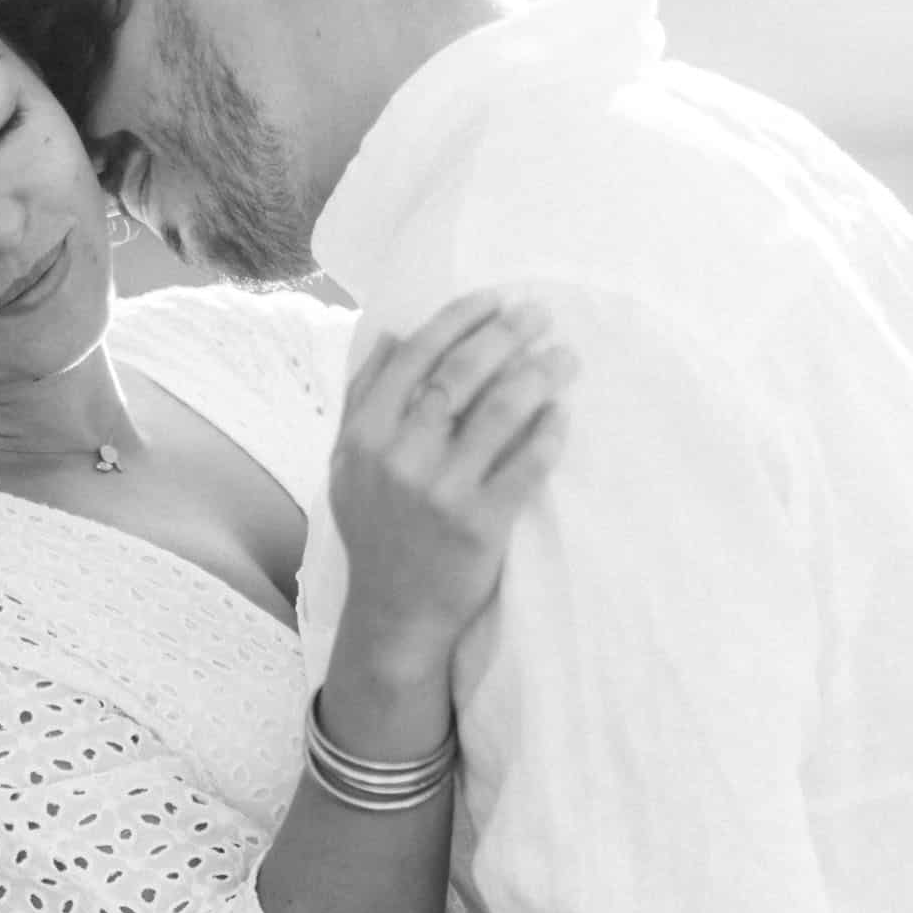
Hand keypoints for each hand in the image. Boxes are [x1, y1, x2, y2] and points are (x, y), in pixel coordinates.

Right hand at [328, 292, 574, 674]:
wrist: (395, 613)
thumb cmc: (377, 533)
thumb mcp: (348, 467)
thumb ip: (363, 400)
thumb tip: (394, 334)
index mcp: (363, 437)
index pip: (415, 357)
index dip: (460, 320)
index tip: (495, 299)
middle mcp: (398, 459)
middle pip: (463, 374)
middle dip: (508, 334)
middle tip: (539, 314)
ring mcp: (441, 493)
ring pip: (501, 411)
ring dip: (540, 373)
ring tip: (564, 356)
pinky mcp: (481, 524)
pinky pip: (527, 464)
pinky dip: (549, 432)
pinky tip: (563, 413)